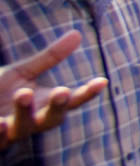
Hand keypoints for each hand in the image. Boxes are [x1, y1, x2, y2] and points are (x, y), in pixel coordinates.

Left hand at [0, 32, 105, 148]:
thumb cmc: (0, 91)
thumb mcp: (22, 72)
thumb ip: (49, 58)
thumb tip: (78, 34)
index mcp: (44, 104)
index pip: (72, 100)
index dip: (87, 93)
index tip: (102, 81)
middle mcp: (32, 121)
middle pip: (52, 119)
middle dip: (57, 107)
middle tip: (62, 91)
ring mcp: (11, 132)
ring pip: (23, 128)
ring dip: (24, 112)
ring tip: (24, 93)